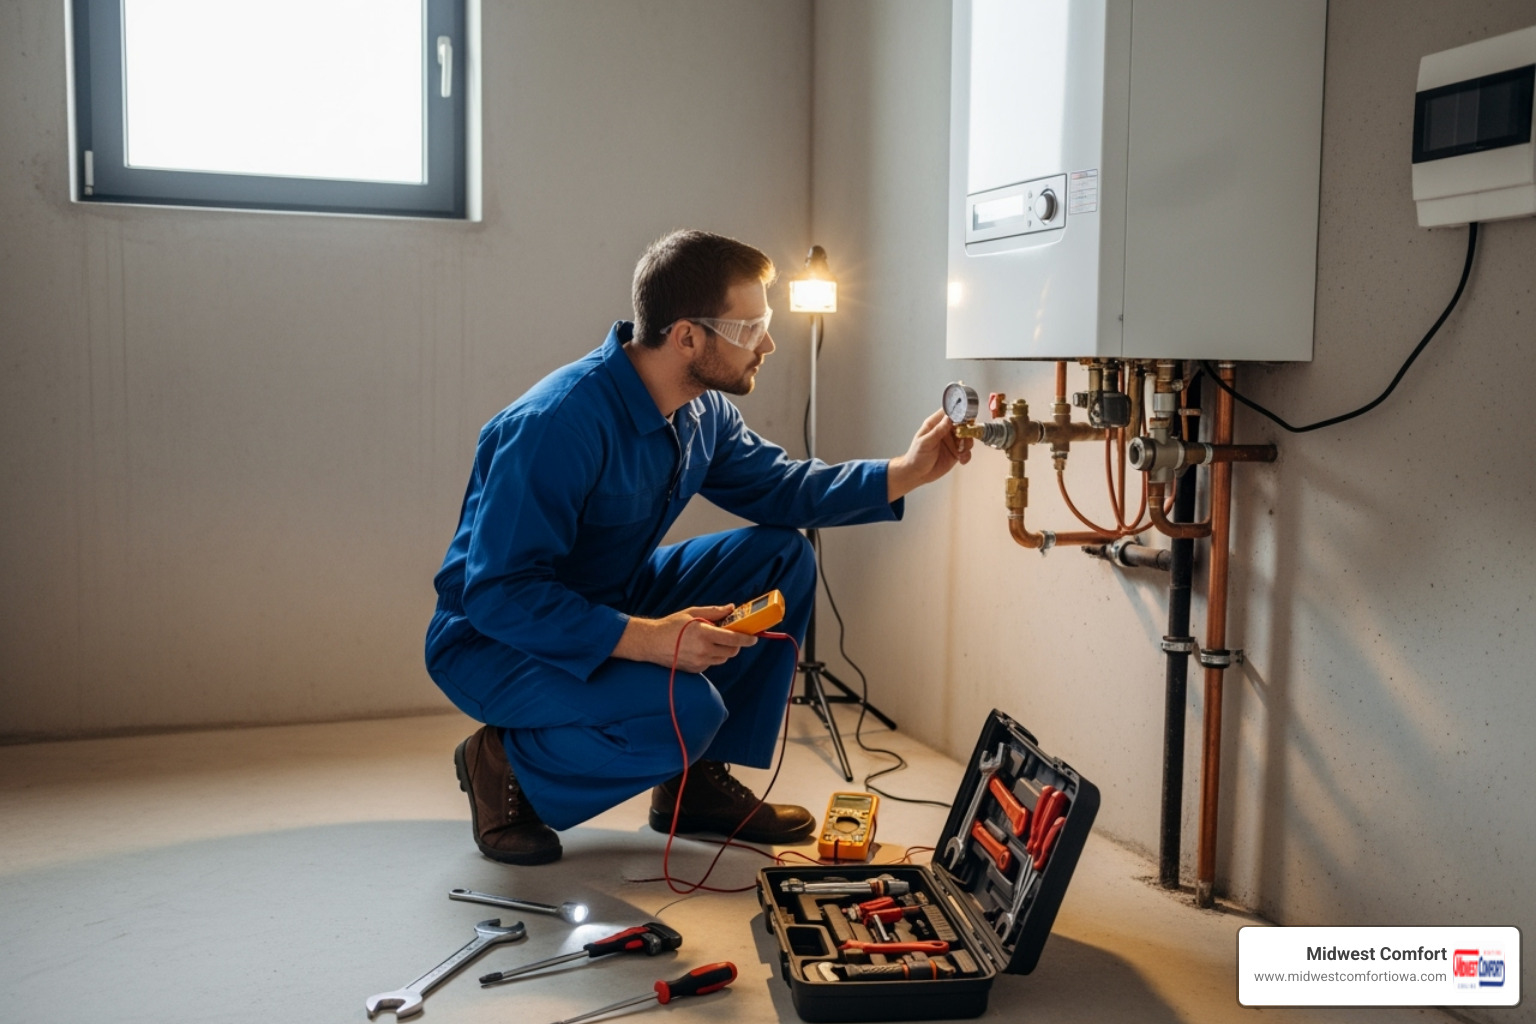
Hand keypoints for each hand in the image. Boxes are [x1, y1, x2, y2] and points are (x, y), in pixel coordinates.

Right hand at [613, 604, 757, 672]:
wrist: (651, 642)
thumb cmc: (671, 625)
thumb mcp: (693, 612)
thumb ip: (714, 612)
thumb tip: (731, 608)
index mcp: (704, 634)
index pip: (734, 639)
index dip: (747, 639)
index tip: (754, 637)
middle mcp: (704, 650)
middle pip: (732, 651)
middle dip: (735, 644)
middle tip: (730, 635)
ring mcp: (700, 662)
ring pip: (723, 658)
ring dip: (724, 650)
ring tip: (712, 640)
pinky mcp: (696, 670)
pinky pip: (712, 663)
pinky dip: (712, 656)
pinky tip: (700, 648)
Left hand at [887, 409, 972, 500]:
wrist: (916, 474)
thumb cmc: (916, 456)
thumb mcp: (926, 442)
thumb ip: (938, 431)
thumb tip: (949, 417)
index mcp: (935, 424)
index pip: (949, 412)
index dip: (959, 412)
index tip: (965, 418)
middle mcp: (945, 431)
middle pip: (962, 424)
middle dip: (967, 430)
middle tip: (965, 439)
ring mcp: (951, 442)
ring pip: (967, 437)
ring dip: (968, 444)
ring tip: (961, 452)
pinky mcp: (955, 453)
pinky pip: (966, 451)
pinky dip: (967, 455)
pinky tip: (961, 460)